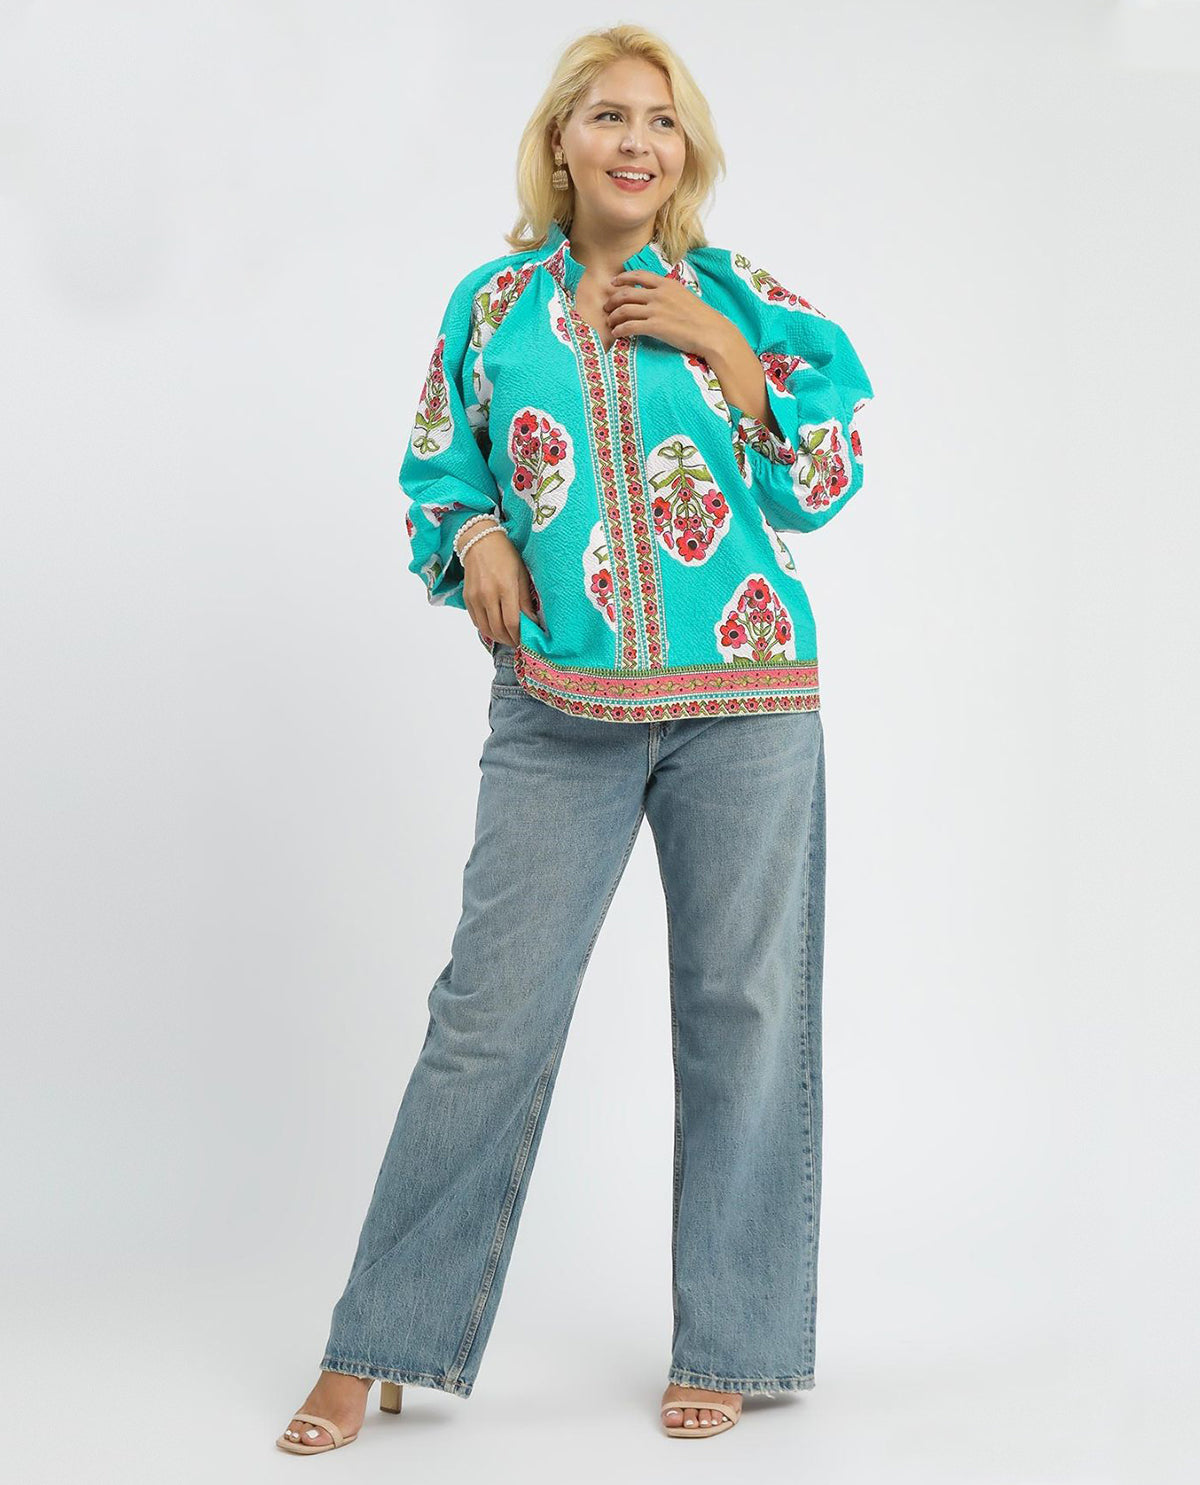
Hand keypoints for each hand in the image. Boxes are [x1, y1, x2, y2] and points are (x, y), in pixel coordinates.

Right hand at [459, 526, 541, 647]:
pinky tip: (495, 628)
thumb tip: (532, 621)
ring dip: (498, 637)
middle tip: (518, 643)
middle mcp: (488, 594)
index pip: (512, 622)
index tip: (525, 641)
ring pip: (486, 629)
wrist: (479, 541)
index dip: (519, 636)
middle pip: (498, 629)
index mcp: (505, 587)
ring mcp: (475, 597)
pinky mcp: (467, 598)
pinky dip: (486, 629)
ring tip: (508, 638)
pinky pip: (476, 621)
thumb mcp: (521, 574)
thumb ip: (525, 600)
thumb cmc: (505, 555)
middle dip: (509, 640)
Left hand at [607, 269, 780, 434]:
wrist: (712, 332)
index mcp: (667, 284)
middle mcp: (659, 294)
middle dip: (612, 300)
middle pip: (626, 293)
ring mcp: (656, 310)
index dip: (622, 279)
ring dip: (613, 317)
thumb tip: (658, 296)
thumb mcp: (685, 296)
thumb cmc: (702, 318)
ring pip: (625, 310)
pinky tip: (617, 334)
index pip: (639, 276)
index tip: (613, 283)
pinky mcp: (655, 327)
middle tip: (606, 308)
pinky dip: (620, 330)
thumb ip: (669, 294)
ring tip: (610, 323)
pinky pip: (630, 326)